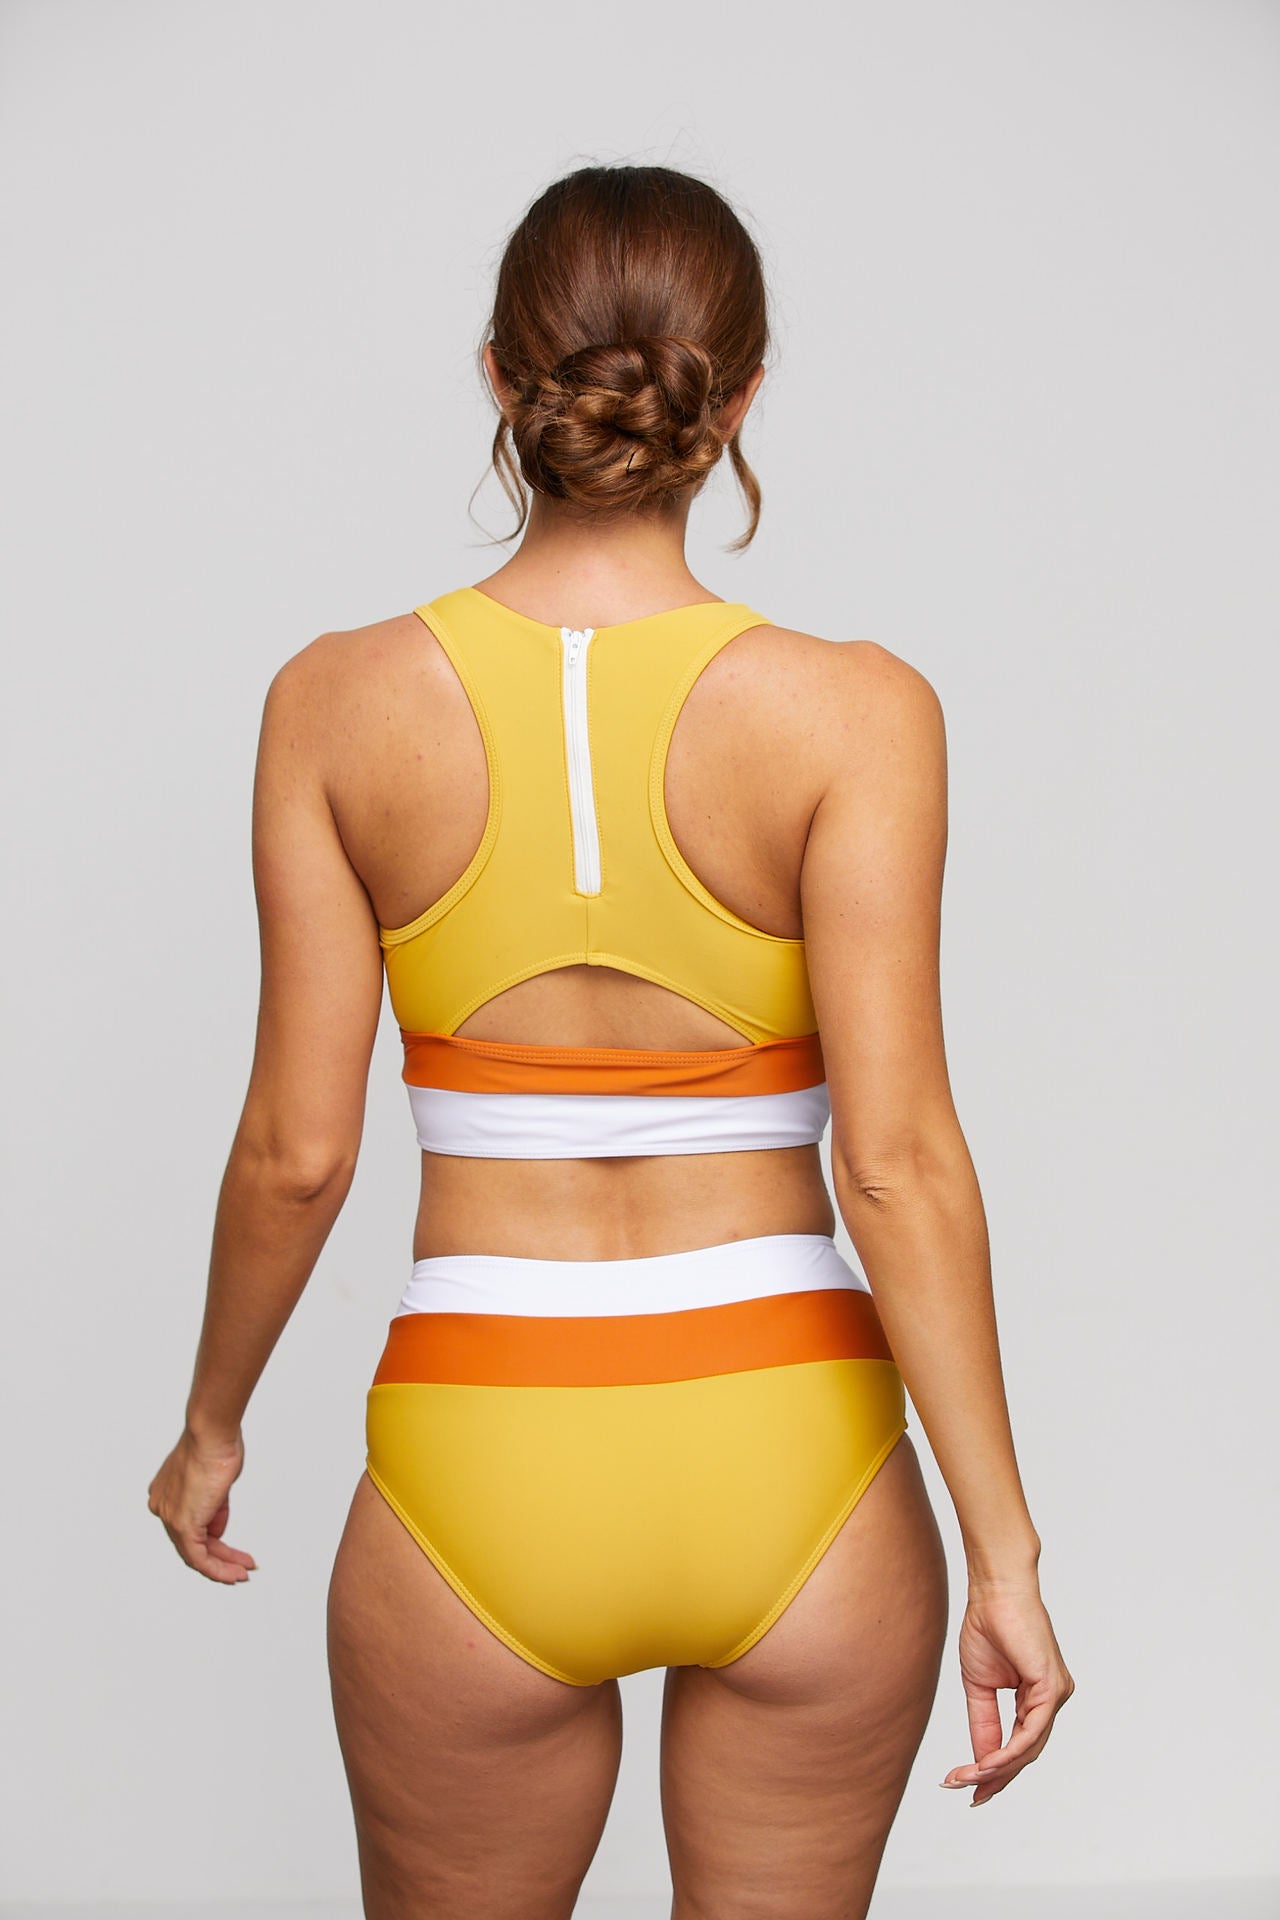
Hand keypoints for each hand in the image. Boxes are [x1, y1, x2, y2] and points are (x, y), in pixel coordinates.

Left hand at [147, 1426, 256, 1583]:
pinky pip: (199, 1558)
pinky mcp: (183, 1526)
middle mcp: (163, 1508)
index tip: (230, 1548)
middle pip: (193, 1543)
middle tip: (240, 1566)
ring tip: (243, 1572)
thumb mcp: (217, 1482)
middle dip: (220, 1557)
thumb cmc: (215, 1445)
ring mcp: (171, 1518)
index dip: (213, 1539)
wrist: (210, 1435)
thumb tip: (217, 1528)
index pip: (190, 1525)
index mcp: (166, 1495)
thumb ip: (214, 1508)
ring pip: (196, 1554)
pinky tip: (234, 1572)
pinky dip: (218, 1568)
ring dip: (223, 1566)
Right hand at [940, 1580, 1073, 1805]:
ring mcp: (1056, 1695)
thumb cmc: (988, 1626)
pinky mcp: (1052, 1687)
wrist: (994, 1591)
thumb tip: (982, 1761)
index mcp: (1037, 1698)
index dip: (995, 1770)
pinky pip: (1032, 1731)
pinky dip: (1009, 1751)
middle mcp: (1052, 1700)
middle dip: (994, 1777)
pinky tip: (987, 1763)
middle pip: (1026, 1753)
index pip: (1019, 1745)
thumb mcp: (980, 1685)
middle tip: (965, 1792)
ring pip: (1030, 1748)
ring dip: (997, 1769)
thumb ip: (984, 1723)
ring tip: (967, 1779)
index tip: (966, 1787)